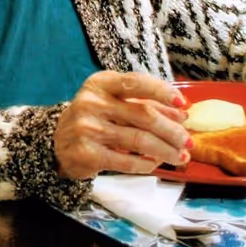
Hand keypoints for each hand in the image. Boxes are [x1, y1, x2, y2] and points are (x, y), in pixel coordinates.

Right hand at [54, 70, 189, 179]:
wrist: (56, 143)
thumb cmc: (93, 118)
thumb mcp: (113, 103)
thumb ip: (145, 104)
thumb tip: (182, 114)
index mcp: (100, 83)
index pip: (136, 82)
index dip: (162, 92)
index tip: (183, 103)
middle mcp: (92, 103)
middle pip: (143, 115)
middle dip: (172, 130)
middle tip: (189, 141)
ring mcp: (88, 129)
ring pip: (139, 140)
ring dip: (166, 150)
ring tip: (181, 157)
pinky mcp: (88, 154)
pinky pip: (127, 161)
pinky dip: (147, 164)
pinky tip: (156, 164)